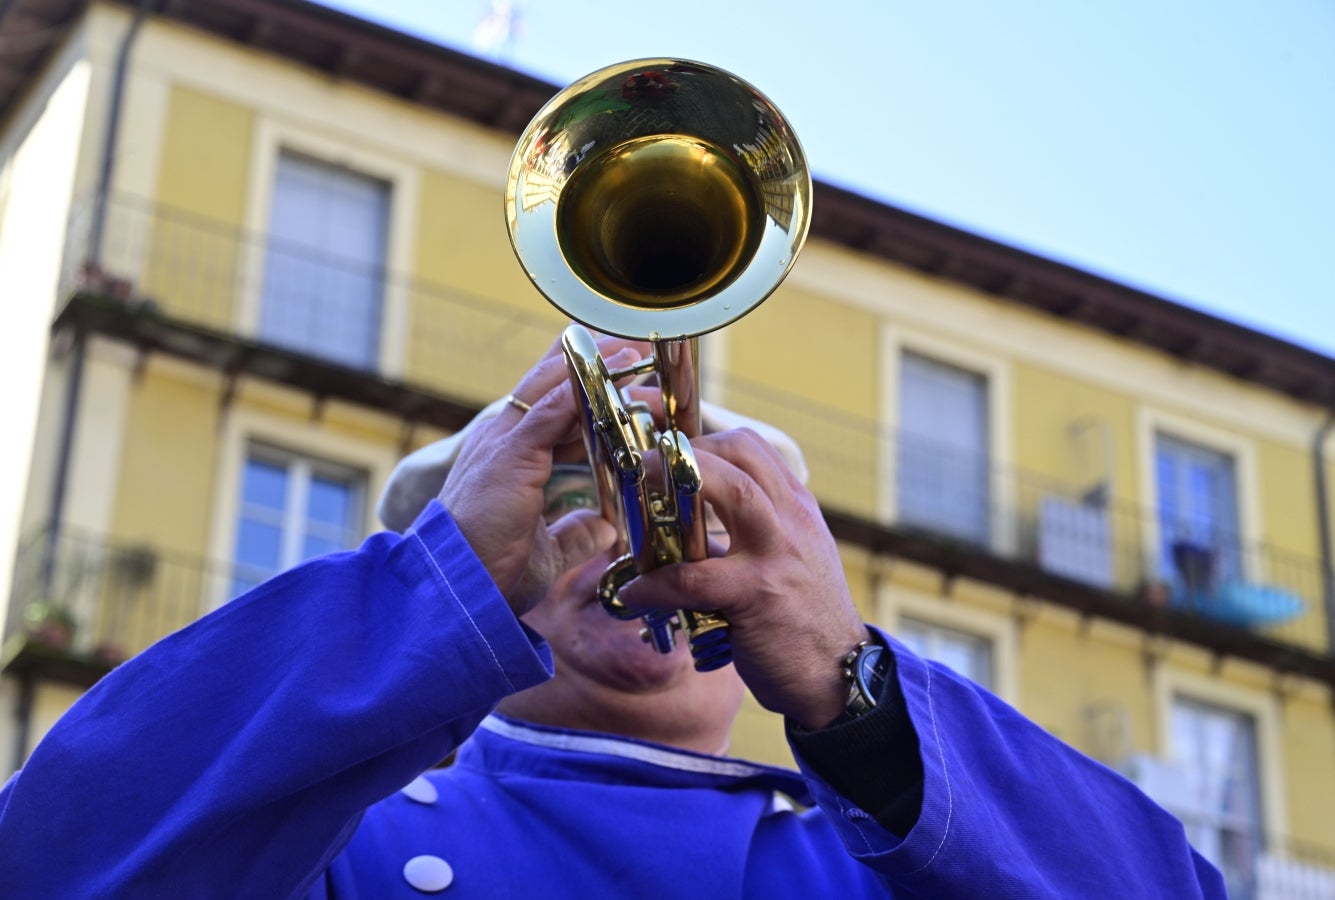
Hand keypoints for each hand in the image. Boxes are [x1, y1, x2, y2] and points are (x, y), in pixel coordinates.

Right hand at [439, 336, 642, 614]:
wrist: (460, 590)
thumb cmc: (492, 571)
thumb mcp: (546, 551)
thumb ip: (574, 533)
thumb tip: (605, 530)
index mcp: (510, 457)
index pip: (551, 410)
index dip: (588, 393)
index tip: (625, 380)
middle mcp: (504, 439)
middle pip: (552, 384)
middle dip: (595, 365)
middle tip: (637, 350)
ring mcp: (504, 441)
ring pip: (554, 384)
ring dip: (598, 366)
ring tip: (636, 351)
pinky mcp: (511, 452)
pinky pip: (553, 406)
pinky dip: (585, 385)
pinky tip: (616, 368)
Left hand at [617, 428, 868, 729]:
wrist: (840, 675)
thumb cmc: (804, 619)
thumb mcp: (792, 558)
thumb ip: (754, 532)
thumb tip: (690, 522)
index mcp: (796, 508)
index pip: (751, 447)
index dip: (702, 442)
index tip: (668, 459)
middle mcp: (791, 520)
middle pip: (742, 453)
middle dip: (686, 452)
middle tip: (647, 469)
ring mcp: (778, 555)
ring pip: (732, 493)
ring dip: (676, 488)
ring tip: (636, 505)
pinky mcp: (758, 596)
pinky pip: (694, 578)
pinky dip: (655, 583)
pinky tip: (634, 594)